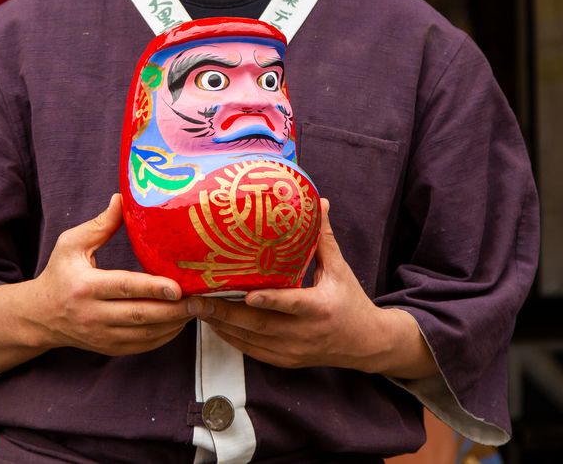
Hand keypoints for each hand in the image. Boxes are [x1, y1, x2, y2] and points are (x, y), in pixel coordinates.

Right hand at [22, 193, 195, 355]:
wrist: (40, 316)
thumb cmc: (59, 274)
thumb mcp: (71, 244)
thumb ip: (100, 224)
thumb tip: (123, 198)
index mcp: (85, 286)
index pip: (124, 287)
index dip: (152, 288)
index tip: (178, 287)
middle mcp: (93, 315)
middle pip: (140, 315)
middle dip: (173, 310)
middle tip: (201, 300)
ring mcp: (102, 335)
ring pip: (145, 334)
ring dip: (174, 324)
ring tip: (197, 309)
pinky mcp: (109, 348)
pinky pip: (143, 346)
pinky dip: (165, 337)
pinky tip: (180, 323)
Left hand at [189, 200, 437, 378]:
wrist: (365, 344)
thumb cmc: (351, 301)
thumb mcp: (339, 269)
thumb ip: (323, 238)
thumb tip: (320, 202)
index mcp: (320, 308)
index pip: (292, 304)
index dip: (270, 300)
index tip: (247, 294)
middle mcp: (304, 333)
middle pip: (260, 325)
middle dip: (226, 314)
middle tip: (197, 300)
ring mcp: (293, 351)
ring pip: (251, 341)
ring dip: (222, 326)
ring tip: (196, 309)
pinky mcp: (285, 361)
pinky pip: (252, 351)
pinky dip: (231, 339)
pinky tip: (213, 324)